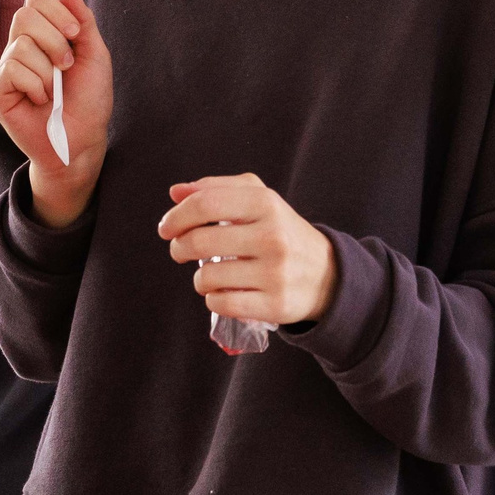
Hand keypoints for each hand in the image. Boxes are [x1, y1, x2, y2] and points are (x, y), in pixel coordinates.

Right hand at [0, 0, 111, 226]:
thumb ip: (83, 21)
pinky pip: (11, 70)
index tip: (76, 33)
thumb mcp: (95, 55)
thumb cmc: (89, 100)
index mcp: (41, 36)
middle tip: (67, 65)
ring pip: (21, 46)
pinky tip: (40, 101)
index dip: (56, 10)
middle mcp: (19, 48)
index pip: (36, 1)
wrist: (83, 139)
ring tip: (55, 91)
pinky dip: (35, 86)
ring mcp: (4, 70)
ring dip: (48, 71)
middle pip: (24, 15)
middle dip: (54, 39)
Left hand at [158, 174, 337, 327]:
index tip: (167, 228)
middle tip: (180, 251)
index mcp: (265, 203)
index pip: (205, 204)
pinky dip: (213, 300)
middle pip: (199, 241)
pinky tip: (223, 293)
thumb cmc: (280, 232)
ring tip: (210, 275)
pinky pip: (222, 304)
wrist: (327, 274)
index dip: (176, 216)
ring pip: (206, 277)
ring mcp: (275, 273)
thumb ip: (215, 189)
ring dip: (199, 278)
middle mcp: (272, 236)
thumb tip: (175, 192)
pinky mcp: (276, 305)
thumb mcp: (258, 200)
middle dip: (179, 248)